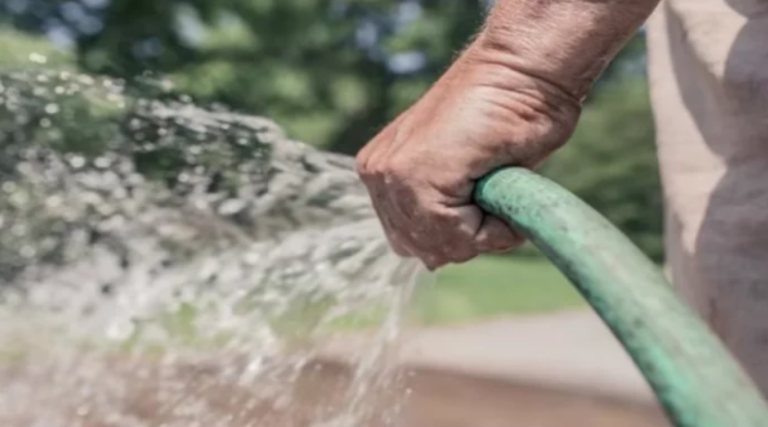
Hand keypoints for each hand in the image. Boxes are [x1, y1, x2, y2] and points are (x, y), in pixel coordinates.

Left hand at [356, 42, 581, 269]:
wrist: (522, 72)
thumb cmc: (506, 116)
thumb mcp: (463, 175)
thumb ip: (439, 209)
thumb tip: (431, 258)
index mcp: (382, 174)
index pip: (412, 240)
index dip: (458, 233)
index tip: (483, 190)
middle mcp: (377, 176)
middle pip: (423, 249)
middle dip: (466, 236)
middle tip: (492, 188)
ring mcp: (390, 175)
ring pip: (440, 248)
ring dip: (482, 231)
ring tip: (496, 181)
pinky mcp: (413, 176)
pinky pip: (458, 237)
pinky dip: (494, 227)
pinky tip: (500, 181)